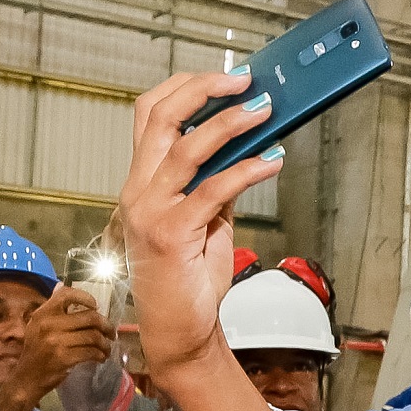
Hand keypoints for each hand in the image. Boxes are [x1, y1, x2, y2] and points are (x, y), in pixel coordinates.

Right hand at [0, 286, 114, 410]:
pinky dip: (100, 355)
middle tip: (111, 332)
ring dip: (105, 344)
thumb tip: (61, 285)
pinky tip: (100, 357)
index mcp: (43, 314)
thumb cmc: (36, 351)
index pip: (67, 295)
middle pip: (89, 317)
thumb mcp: (37, 325)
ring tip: (106, 348)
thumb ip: (51, 307)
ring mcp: (57, 341)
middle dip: (106, 325)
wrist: (27, 378)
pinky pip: (91, 352)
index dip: (86, 298)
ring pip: (93, 336)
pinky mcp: (64, 358)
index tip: (95, 306)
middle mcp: (49, 324)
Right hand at [117, 72, 283, 374]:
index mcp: (140, 182)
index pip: (150, 113)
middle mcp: (138, 191)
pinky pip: (215, 190)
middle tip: (245, 82)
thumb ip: (215, 184)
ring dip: (232, 123)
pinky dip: (248, 168)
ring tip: (265, 113)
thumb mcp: (205, 220)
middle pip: (161, 116)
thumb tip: (245, 144)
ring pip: (188, 147)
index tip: (225, 77)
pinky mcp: (172, 236)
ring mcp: (150, 213)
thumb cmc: (189, 280)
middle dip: (205, 89)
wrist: (180, 333)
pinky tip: (272, 159)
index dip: (186, 86)